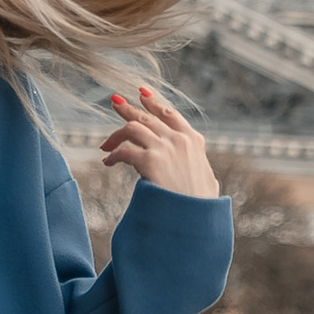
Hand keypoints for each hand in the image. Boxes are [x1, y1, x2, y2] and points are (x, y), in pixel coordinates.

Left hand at [101, 85, 218, 198]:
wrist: (196, 221)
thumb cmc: (203, 209)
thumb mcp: (208, 182)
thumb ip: (200, 172)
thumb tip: (206, 179)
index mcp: (194, 141)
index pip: (170, 114)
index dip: (154, 101)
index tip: (142, 93)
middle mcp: (179, 139)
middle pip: (147, 116)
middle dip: (128, 108)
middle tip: (114, 101)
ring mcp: (165, 148)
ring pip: (133, 127)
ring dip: (116, 134)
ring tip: (105, 144)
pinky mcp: (150, 161)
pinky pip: (124, 151)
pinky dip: (114, 156)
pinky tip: (108, 162)